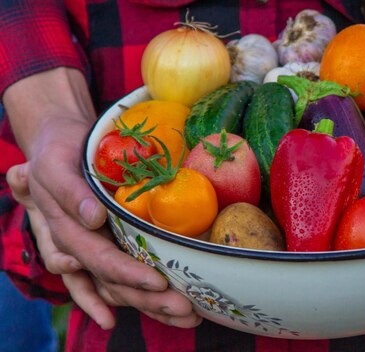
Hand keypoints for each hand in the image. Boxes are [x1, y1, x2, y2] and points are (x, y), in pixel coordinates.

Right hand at [7, 162, 201, 328]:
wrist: (62, 148)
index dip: (128, 273)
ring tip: (189, 316)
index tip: (158, 282)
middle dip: (151, 299)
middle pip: (117, 282)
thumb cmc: (60, 153)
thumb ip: (70, 193)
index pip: (101, 259)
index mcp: (67, 233)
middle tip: (187, 309)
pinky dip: (141, 300)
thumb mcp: (57, 165)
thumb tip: (93, 219)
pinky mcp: (106, 250)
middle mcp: (81, 250)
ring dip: (154, 306)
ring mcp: (95, 253)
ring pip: (122, 288)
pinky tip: (167, 316)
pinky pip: (121, 281)